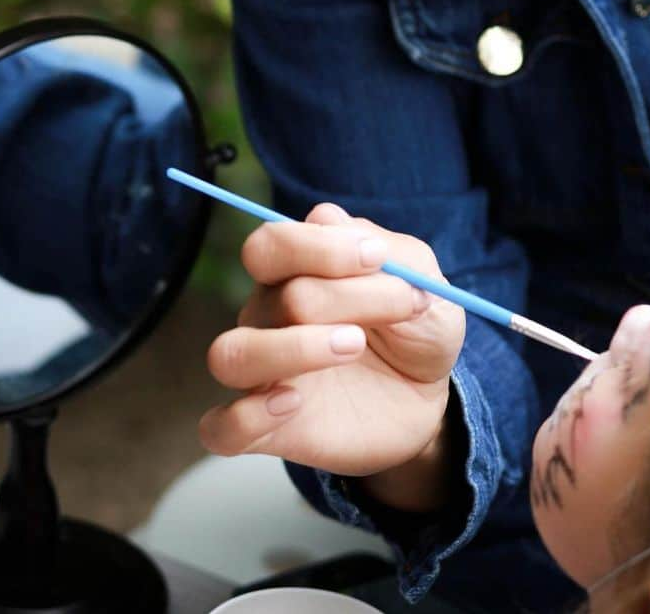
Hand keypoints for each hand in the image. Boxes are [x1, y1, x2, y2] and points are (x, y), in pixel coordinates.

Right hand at [198, 203, 465, 480]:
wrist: (428, 397)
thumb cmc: (416, 327)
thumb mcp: (423, 283)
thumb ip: (384, 252)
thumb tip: (325, 218)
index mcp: (296, 271)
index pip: (271, 244)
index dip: (319, 246)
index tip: (378, 257)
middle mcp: (267, 316)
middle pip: (267, 294)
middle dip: (338, 296)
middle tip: (395, 306)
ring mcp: (262, 374)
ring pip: (231, 353)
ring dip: (293, 347)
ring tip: (354, 345)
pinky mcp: (266, 429)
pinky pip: (221, 428)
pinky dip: (247, 415)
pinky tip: (294, 402)